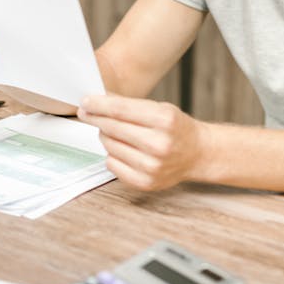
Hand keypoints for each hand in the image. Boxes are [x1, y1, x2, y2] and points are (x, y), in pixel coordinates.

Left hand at [77, 95, 207, 190]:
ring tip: (114, 131)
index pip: (121, 110)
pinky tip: (121, 148)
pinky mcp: (145, 182)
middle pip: (112, 128)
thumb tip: (97, 102)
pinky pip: (112, 164)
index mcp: (164, 120)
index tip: (85, 102)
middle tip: (86, 113)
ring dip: (106, 136)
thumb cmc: (176, 128)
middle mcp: (159, 144)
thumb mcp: (160, 108)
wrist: (197, 154)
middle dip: (96, 118)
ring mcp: (152, 166)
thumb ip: (129, 106)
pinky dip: (112, 154)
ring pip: (109, 146)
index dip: (99, 105)